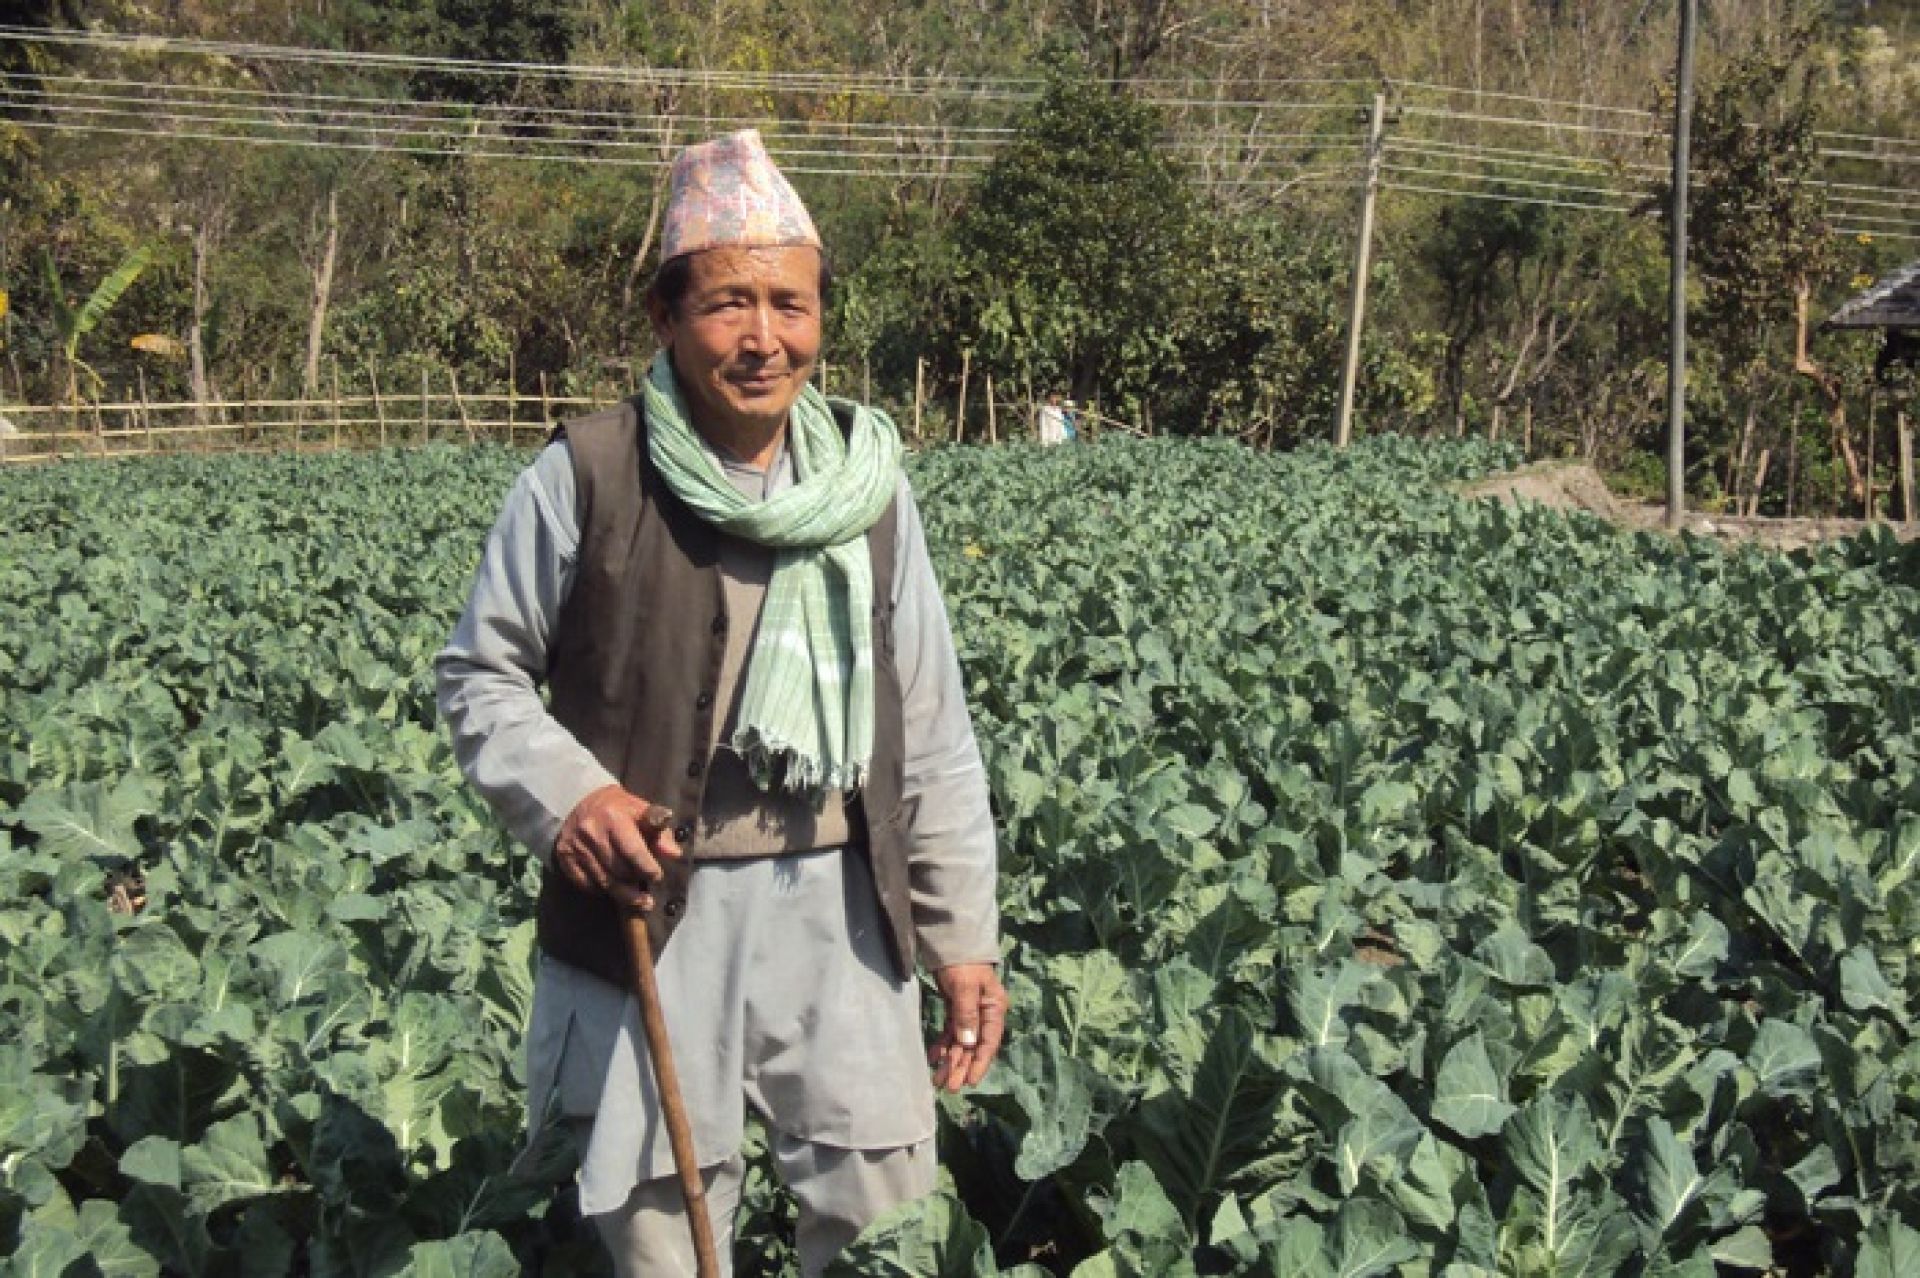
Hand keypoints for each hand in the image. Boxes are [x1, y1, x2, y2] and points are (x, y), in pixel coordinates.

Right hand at [552, 785, 682, 911]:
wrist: (579, 800)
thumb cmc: (617, 807)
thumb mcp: (640, 811)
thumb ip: (659, 832)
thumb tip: (674, 854)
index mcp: (614, 817)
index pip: (634, 852)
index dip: (648, 869)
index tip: (657, 876)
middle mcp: (591, 832)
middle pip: (618, 870)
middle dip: (636, 883)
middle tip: (647, 891)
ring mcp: (575, 846)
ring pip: (603, 881)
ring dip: (623, 894)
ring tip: (638, 901)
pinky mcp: (564, 857)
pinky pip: (585, 884)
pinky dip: (601, 890)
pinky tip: (612, 889)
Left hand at [929, 963, 1005, 1091]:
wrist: (950, 942)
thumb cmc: (963, 963)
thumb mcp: (965, 987)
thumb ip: (966, 1015)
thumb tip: (968, 1043)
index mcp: (994, 1008)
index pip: (989, 1041)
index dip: (980, 1063)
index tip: (969, 1081)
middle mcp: (984, 1014)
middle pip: (973, 1046)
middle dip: (961, 1066)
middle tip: (949, 1087)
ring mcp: (970, 1013)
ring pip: (960, 1042)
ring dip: (950, 1060)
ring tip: (937, 1079)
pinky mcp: (956, 1009)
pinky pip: (950, 1032)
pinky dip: (942, 1045)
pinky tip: (933, 1057)